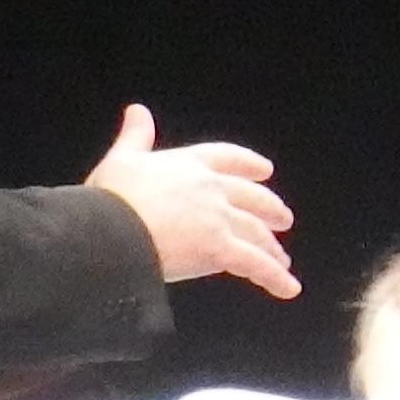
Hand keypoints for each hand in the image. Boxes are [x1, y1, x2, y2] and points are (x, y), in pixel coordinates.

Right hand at [84, 103, 297, 297]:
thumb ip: (135, 136)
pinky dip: (275, 278)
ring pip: (256, 232)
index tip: (264, 170)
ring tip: (282, 260)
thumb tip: (137, 111)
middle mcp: (211, 189)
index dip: (248, 164)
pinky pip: (255, 265)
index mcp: (189, 164)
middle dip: (270, 208)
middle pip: (252, 198)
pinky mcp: (220, 250)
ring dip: (272, 247)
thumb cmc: (112, 197)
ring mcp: (219, 219)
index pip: (228, 158)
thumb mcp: (121, 159)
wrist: (111, 230)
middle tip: (283, 219)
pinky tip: (288, 288)